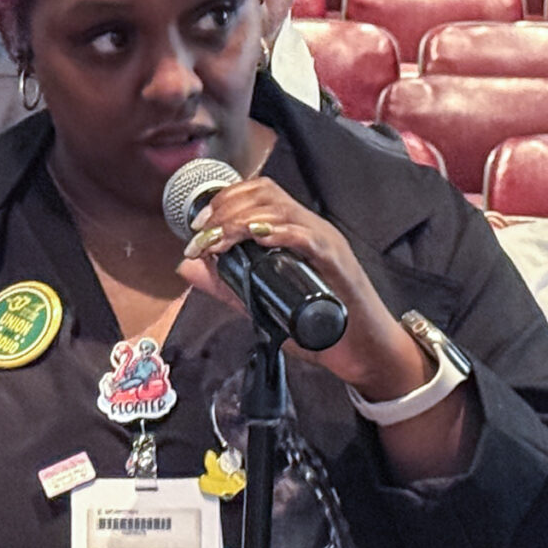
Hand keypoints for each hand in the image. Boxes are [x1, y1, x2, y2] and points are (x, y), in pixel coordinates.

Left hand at [178, 175, 431, 399]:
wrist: (364, 353)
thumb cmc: (319, 328)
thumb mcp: (261, 302)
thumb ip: (225, 285)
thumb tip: (184, 266)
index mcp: (294, 233)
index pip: (258, 193)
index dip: (223, 200)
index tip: (198, 225)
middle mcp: (310, 230)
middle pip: (266, 193)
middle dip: (226, 208)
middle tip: (202, 233)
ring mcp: (326, 244)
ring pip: (282, 211)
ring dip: (242, 221)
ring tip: (219, 239)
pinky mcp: (338, 264)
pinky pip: (309, 238)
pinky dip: (282, 234)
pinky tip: (260, 239)